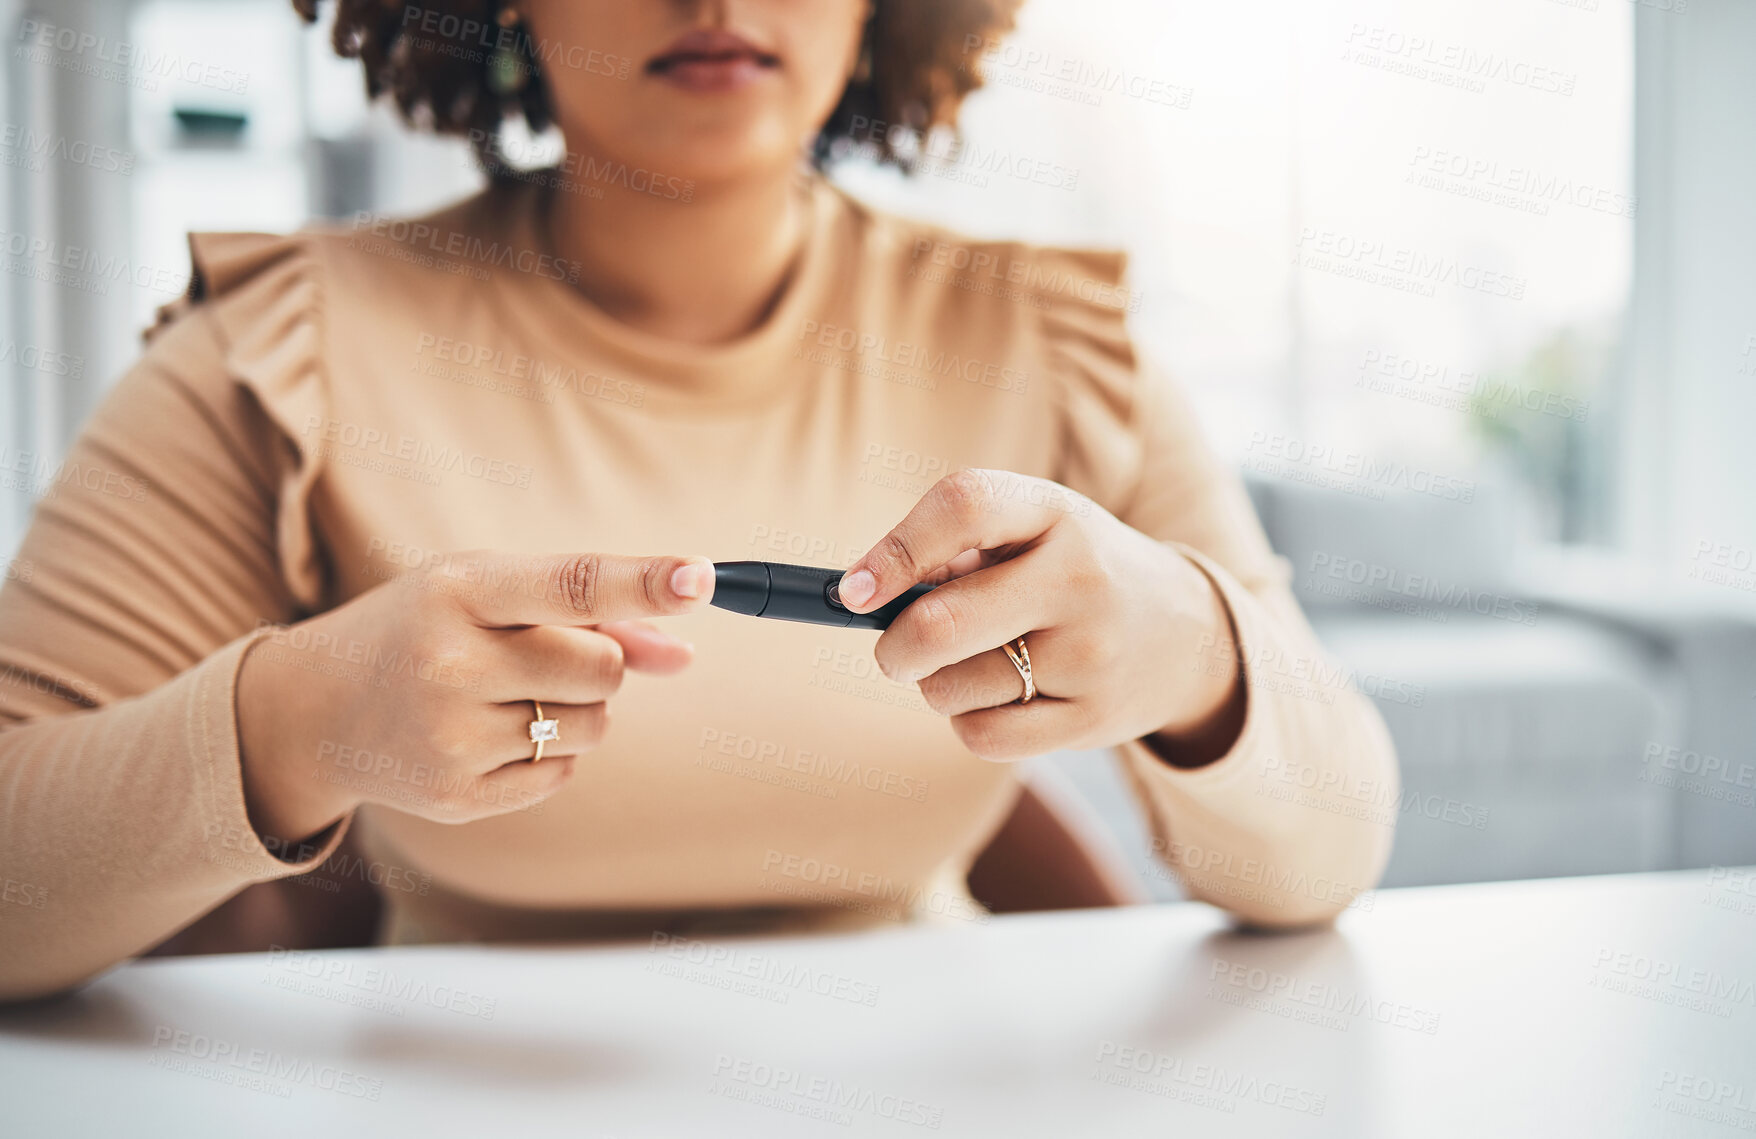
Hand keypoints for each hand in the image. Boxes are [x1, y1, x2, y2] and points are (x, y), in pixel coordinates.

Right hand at [237, 551, 715, 842]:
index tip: (700, 578)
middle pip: (602, 668)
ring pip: (593, 725)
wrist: (316, 707)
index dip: (643, 582)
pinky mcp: (456, 797)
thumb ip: (591, 614)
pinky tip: (489, 732)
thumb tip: (684, 652)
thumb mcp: (489, 594)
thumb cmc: (426, 631)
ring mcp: (451, 737)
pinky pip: (563, 773)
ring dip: (576, 708)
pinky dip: (548, 754)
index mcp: (459, 590)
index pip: (571, 585)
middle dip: (598, 662)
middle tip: (539, 655)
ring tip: (507, 692)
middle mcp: (450, 663)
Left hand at [836, 470, 1242, 763]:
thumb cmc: (1071, 574)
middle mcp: (1079, 577)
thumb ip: (954, 552)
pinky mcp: (1092, 718)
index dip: (894, 549)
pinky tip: (1002, 697)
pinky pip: (980, 735)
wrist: (1185, 635)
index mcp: (1055, 511)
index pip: (964, 506)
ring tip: (978, 663)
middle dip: (893, 647)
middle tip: (893, 650)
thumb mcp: (1034, 533)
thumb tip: (860, 596)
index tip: (854, 591)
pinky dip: (968, 721)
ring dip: (936, 684)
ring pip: (950, 688)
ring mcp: (1090, 652)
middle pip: (940, 625)